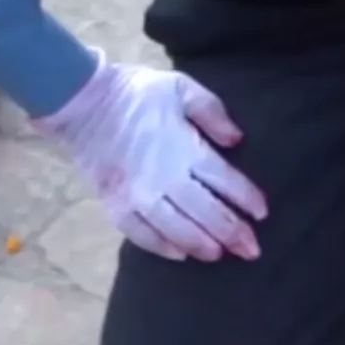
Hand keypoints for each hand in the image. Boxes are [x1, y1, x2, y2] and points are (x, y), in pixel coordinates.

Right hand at [33, 50, 267, 261]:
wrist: (82, 100)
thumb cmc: (137, 92)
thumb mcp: (182, 88)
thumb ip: (212, 113)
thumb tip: (237, 140)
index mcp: (187, 151)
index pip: (227, 182)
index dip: (248, 200)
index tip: (262, 214)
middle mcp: (166, 179)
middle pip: (208, 214)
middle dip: (234, 234)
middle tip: (253, 250)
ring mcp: (138, 196)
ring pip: (178, 230)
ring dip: (202, 245)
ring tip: (220, 255)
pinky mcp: (114, 205)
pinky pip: (141, 235)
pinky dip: (161, 247)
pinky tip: (179, 254)